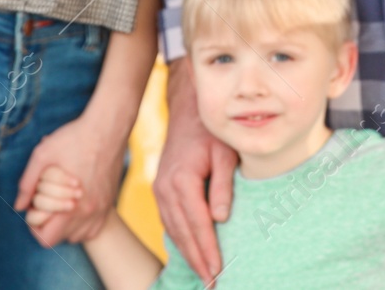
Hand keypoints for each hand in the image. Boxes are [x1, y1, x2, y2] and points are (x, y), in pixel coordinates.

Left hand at [13, 114, 126, 245]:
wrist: (108, 127)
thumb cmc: (74, 138)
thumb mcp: (42, 155)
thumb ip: (27, 184)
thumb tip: (18, 206)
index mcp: (71, 206)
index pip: (47, 239)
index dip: (35, 228)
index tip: (34, 210)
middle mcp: (90, 212)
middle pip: (62, 239)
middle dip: (50, 225)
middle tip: (46, 205)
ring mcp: (102, 208)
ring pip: (79, 235)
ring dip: (67, 226)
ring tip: (61, 205)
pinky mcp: (111, 201)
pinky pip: (94, 228)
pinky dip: (83, 223)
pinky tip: (77, 206)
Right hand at [152, 62, 237, 286]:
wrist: (187, 111)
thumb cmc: (211, 130)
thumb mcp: (224, 152)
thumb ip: (223, 184)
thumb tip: (221, 218)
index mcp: (182, 180)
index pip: (198, 224)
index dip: (208, 250)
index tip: (218, 271)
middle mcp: (165, 188)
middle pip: (183, 233)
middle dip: (197, 260)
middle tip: (211, 283)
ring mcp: (160, 190)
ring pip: (173, 230)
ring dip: (188, 254)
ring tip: (203, 274)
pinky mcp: (161, 189)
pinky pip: (169, 220)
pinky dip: (179, 239)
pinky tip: (190, 251)